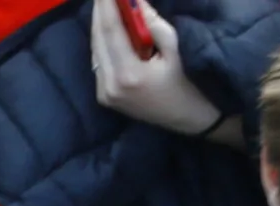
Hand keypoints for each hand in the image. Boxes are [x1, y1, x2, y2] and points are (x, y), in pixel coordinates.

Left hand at [90, 0, 221, 135]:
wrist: (184, 119)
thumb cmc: (184, 84)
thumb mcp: (175, 50)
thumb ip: (154, 24)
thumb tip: (135, 0)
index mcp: (128, 74)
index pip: (112, 30)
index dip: (107, 4)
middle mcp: (110, 85)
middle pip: (98, 38)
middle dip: (99, 11)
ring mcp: (104, 93)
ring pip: (95, 50)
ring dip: (99, 25)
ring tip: (104, 3)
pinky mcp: (103, 97)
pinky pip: (98, 62)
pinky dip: (101, 42)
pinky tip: (106, 27)